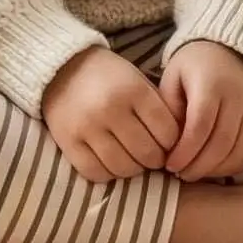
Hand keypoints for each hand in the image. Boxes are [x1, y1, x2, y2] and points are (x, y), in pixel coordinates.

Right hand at [40, 46, 180, 182]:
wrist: (64, 68)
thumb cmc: (110, 77)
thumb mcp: (138, 81)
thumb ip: (156, 107)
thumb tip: (177, 143)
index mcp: (133, 90)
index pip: (166, 130)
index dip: (173, 143)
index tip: (171, 144)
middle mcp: (111, 109)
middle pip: (146, 152)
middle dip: (156, 160)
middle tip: (155, 157)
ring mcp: (87, 127)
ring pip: (122, 167)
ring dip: (134, 169)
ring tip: (136, 162)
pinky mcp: (68, 142)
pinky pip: (95, 172)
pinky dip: (109, 174)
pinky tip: (114, 164)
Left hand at [157, 39, 242, 180]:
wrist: (229, 49)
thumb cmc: (193, 68)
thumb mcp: (173, 78)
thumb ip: (168, 109)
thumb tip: (169, 145)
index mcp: (212, 84)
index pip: (200, 126)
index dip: (184, 152)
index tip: (169, 165)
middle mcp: (238, 96)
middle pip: (221, 143)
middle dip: (198, 166)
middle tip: (180, 174)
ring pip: (240, 151)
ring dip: (217, 170)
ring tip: (196, 172)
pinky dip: (236, 165)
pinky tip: (217, 167)